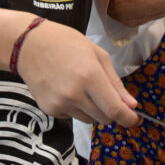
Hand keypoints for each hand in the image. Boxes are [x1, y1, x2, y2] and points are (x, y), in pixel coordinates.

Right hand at [16, 20, 138, 126]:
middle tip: (108, 96)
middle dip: (112, 112)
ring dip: (95, 111)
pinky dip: (77, 108)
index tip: (135, 120)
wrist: (29, 46)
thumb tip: (131, 106)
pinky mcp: (49, 110)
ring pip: (90, 120)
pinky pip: (73, 116)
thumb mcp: (98, 56)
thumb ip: (115, 83)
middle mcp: (74, 94)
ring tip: (84, 88)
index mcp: (90, 76)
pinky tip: (68, 90)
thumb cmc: (67, 44)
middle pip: (104, 119)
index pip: (114, 110)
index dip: (128, 119)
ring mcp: (60, 104)